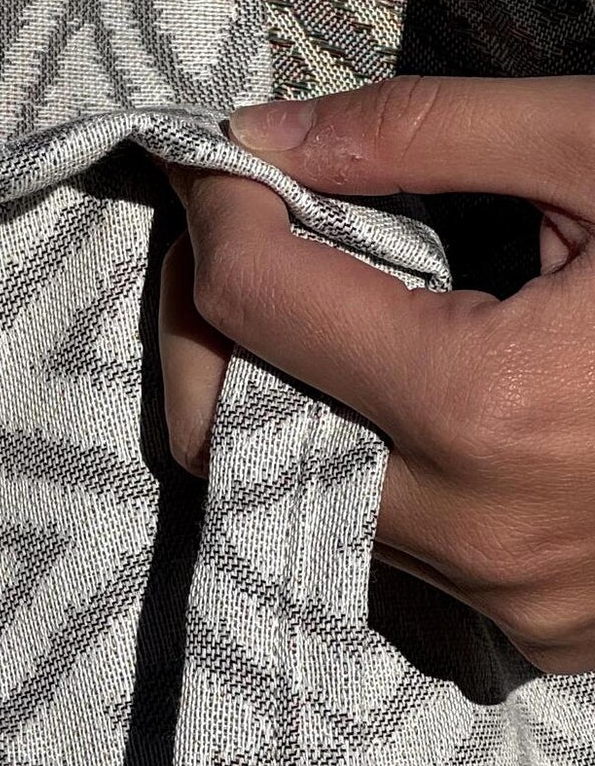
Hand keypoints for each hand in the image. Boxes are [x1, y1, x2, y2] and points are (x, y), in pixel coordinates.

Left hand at [159, 75, 594, 677]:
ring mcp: (520, 603)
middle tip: (239, 230)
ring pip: (305, 499)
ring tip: (327, 294)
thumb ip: (418, 135)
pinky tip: (411, 380)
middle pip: (232, 433)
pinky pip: (399, 547)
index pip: (254, 307)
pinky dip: (367, 460)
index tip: (217, 158)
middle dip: (210, 322)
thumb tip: (266, 137)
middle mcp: (484, 536)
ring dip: (281, 393)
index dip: (215, 214)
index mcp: (488, 410)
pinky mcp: (556, 631)